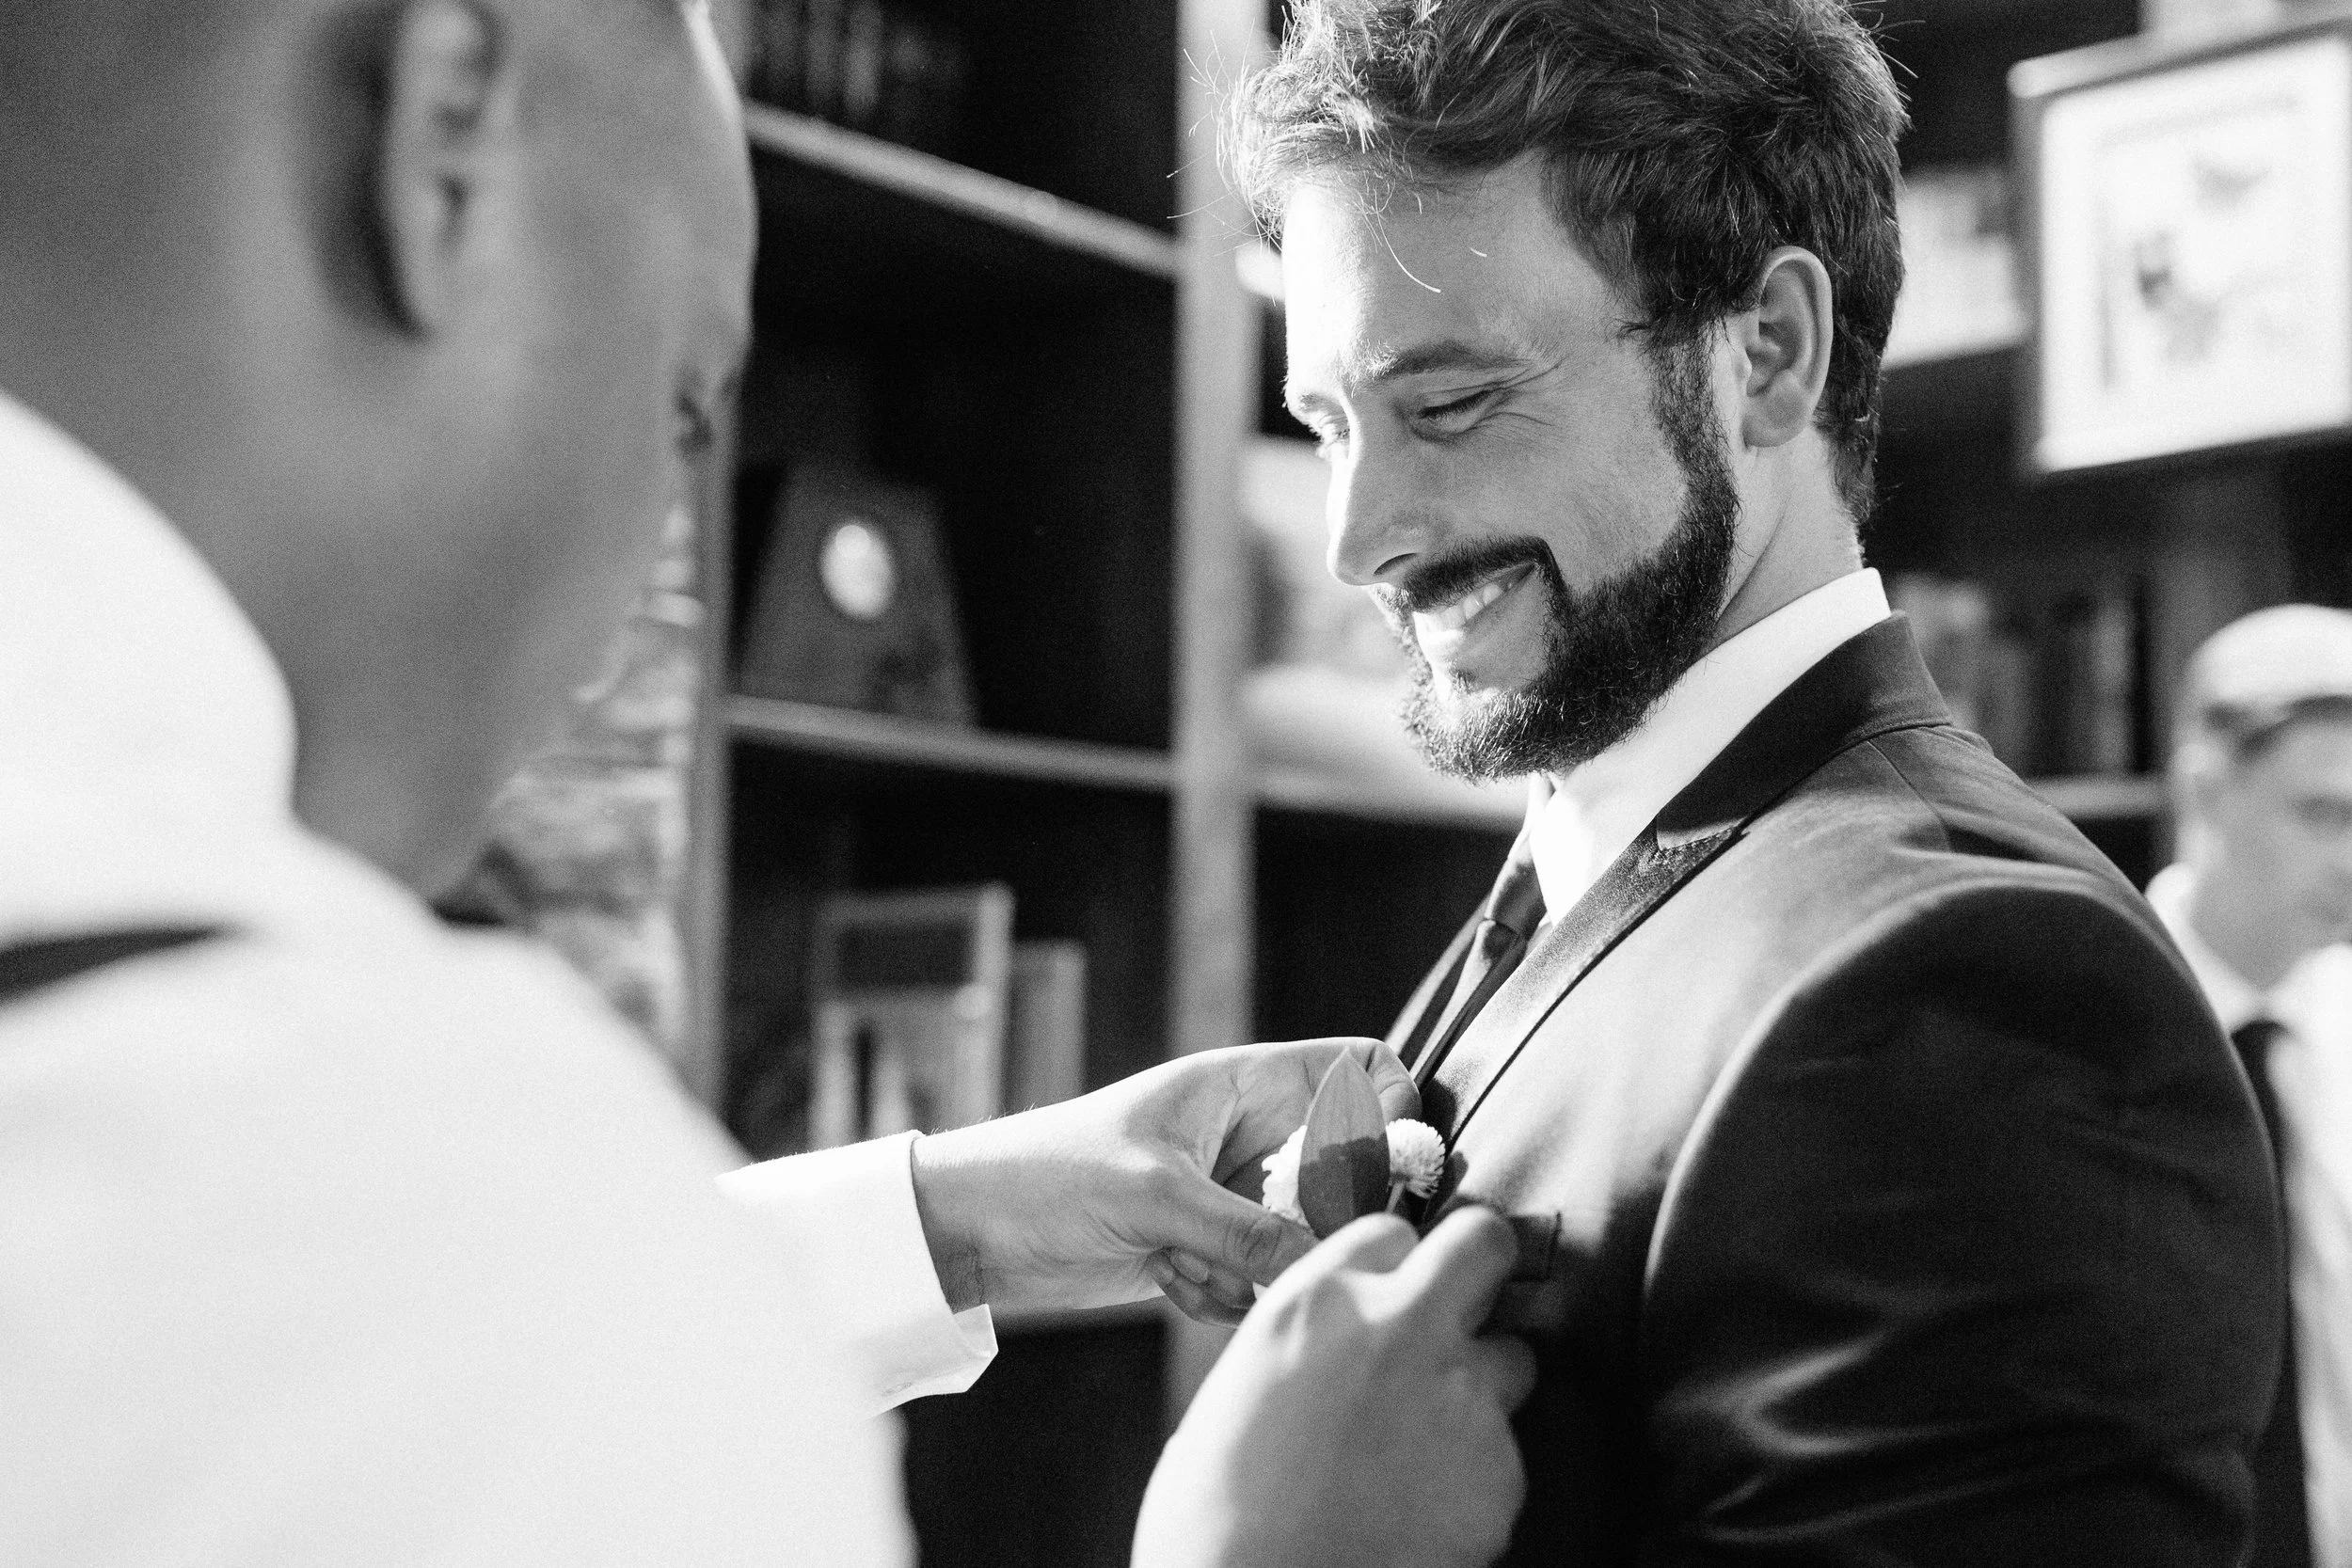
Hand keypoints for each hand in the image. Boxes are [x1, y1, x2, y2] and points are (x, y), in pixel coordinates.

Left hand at [908, 1038, 1415, 1322]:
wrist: (973, 1230)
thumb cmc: (1052, 1174)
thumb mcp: (1157, 1197)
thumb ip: (1249, 1231)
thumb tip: (1331, 1261)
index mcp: (1242, 1083)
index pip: (1357, 1069)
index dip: (1389, 1113)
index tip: (1389, 1175)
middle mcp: (1245, 1134)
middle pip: (1340, 1171)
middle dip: (1315, 1221)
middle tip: (1281, 1246)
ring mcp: (1227, 1193)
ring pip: (1297, 1240)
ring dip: (1252, 1267)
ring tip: (1186, 1259)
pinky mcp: (1203, 1247)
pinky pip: (1254, 1279)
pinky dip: (1219, 1292)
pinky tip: (1166, 1280)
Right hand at [1132, 1209, 1536, 1567]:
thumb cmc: (1216, 1516)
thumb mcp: (1238, 1390)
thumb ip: (1309, 1342)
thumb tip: (1341, 1342)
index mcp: (1317, 1302)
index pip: (1390, 1230)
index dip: (1392, 1264)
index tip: (1388, 1294)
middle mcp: (1400, 1329)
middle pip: (1482, 1243)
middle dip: (1478, 1266)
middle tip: (1464, 1304)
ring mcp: (1460, 1397)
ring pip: (1512, 1357)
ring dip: (1481, 1386)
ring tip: (1426, 1445)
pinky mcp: (1501, 1472)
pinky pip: (1506, 1451)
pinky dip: (1476, 1475)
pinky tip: (1422, 1509)